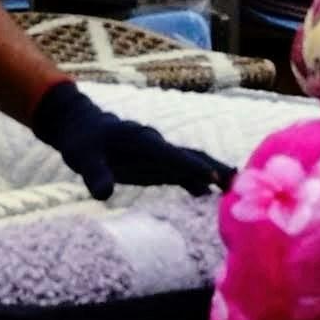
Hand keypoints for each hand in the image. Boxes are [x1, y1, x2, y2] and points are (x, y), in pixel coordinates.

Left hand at [29, 80, 232, 200]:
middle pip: (192, 156)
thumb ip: (95, 174)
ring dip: (213, 172)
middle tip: (239, 183)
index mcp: (143, 142)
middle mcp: (156, 146)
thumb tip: (103, 194)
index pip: (172, 157)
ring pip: (192, 162)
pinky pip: (182, 170)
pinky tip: (210, 193)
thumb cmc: (82, 140)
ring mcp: (158, 154)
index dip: (193, 167)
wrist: (80, 125)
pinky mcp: (155, 162)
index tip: (215, 178)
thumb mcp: (83, 157)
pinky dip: (199, 178)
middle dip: (215, 168)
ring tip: (235, 188)